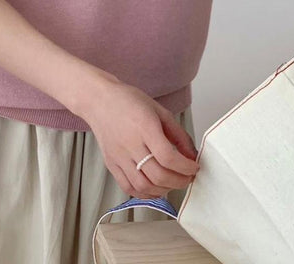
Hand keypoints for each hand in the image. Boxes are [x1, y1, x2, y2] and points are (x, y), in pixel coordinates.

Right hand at [82, 79, 199, 198]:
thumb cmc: (129, 101)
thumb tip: (192, 156)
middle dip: (179, 181)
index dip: (186, 167)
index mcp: (144, 127)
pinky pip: (128, 187)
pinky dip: (145, 194)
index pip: (168, 157)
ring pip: (143, 186)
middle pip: (158, 175)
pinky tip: (155, 187)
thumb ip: (178, 134)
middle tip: (188, 177)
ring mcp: (118, 156)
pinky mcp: (110, 164)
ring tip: (173, 182)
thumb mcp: (159, 110)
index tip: (194, 167)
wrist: (99, 100)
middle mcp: (130, 144)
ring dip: (164, 189)